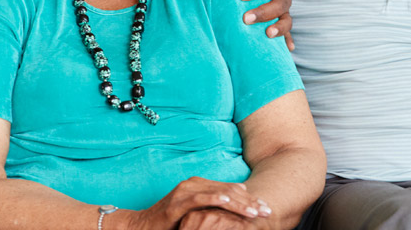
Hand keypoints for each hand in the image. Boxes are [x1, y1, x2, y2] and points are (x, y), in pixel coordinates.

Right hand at [121, 178, 269, 229]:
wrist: (143, 226)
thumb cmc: (171, 221)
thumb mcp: (197, 212)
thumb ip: (214, 203)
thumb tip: (237, 196)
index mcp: (201, 185)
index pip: (232, 189)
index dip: (251, 199)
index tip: (267, 208)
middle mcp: (194, 184)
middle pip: (229, 190)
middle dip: (250, 202)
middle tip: (267, 211)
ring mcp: (185, 192)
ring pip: (218, 194)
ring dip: (238, 203)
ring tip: (254, 211)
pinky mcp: (176, 203)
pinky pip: (198, 199)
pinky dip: (214, 198)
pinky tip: (227, 202)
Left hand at [240, 0, 294, 49]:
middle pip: (281, 3)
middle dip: (264, 11)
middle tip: (245, 18)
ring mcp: (283, 12)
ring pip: (287, 19)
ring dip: (279, 27)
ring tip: (267, 34)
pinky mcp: (280, 25)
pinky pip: (287, 35)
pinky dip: (287, 41)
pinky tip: (287, 49)